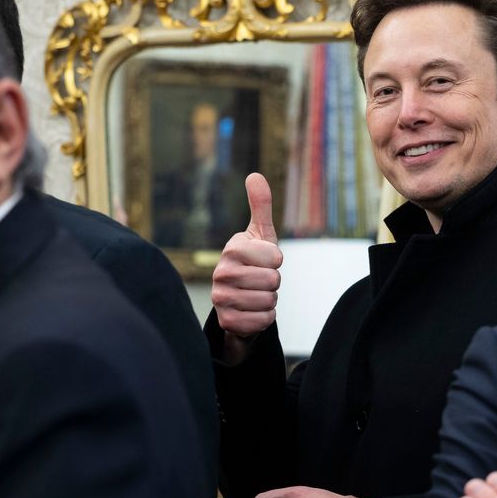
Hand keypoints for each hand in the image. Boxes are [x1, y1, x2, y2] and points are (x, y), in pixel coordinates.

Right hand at [211, 173, 282, 361]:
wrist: (239, 300)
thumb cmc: (254, 262)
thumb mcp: (260, 234)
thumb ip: (260, 205)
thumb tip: (254, 175)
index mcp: (232, 248)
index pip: (276, 257)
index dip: (276, 261)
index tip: (264, 261)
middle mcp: (221, 272)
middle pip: (273, 280)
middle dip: (273, 282)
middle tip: (260, 280)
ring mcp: (220, 298)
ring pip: (269, 301)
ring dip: (269, 300)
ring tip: (255, 294)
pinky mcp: (226, 322)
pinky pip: (263, 321)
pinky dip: (264, 318)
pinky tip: (252, 311)